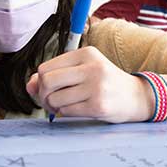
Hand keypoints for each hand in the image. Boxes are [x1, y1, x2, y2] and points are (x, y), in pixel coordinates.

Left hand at [26, 46, 154, 122]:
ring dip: (53, 107)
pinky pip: (66, 111)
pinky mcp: (99, 105)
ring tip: (63, 107)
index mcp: (87, 53)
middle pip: (47, 81)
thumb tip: (30, 85)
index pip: (46, 67)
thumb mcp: (83, 71)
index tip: (49, 90)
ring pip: (54, 99)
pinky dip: (65, 113)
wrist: (136, 97)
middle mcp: (92, 67)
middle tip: (51, 101)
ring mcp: (97, 87)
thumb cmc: (105, 83)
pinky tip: (75, 111)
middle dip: (43, 95)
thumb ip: (55, 76)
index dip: (41, 82)